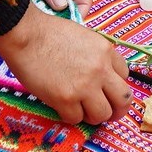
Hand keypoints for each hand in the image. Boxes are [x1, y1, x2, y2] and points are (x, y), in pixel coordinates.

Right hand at [0, 6, 131, 125]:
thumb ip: (96, 56)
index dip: (115, 86)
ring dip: (93, 116)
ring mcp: (84, 86)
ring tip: (81, 110)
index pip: (125, 76)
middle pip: (123, 100)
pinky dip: (70, 116)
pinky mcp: (65, 99)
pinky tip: (62, 108)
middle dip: (116, 110)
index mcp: (106, 51)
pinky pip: (76, 119)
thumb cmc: (49, 32)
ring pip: (103, 115)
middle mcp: (101, 70)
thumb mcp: (84, 36)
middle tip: (107, 113)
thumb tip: (99, 77)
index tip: (106, 90)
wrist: (26, 34)